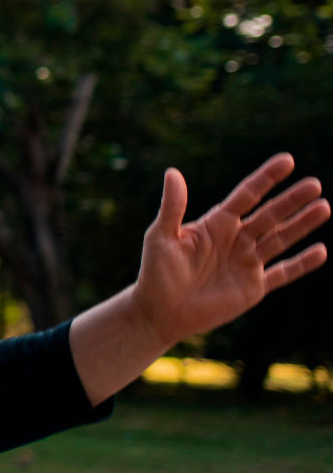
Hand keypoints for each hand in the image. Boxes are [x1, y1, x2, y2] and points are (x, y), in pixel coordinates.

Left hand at [133, 153, 328, 347]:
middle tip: (314, 184)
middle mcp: (235, 240)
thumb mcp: (162, 236)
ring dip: (302, 224)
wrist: (159, 312)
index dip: (266, 178)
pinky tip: (321, 251)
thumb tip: (172, 172)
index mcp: (216, 224)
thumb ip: (173, 207)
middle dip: (291, 200)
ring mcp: (246, 263)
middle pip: (269, 215)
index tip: (287, 160)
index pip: (246, 196)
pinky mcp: (253, 288)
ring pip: (280, 239)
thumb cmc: (156, 272)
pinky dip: (302, 264)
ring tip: (324, 207)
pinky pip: (283, 273)